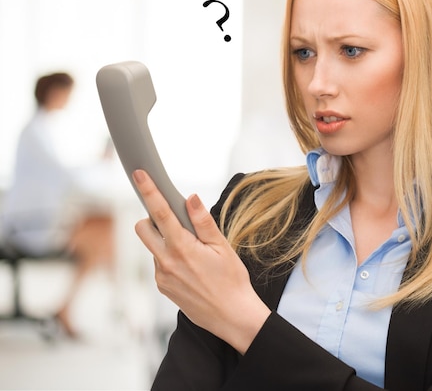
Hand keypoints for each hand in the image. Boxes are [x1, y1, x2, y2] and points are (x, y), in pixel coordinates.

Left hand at [133, 169, 270, 353]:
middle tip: (174, 221)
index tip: (140, 175)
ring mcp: (161, 276)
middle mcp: (166, 261)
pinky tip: (192, 268)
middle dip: (152, 218)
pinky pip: (159, 263)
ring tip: (193, 252)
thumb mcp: (222, 246)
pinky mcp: (163, 287)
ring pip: (153, 246)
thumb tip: (191, 198)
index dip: (149, 190)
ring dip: (166, 240)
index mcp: (181, 247)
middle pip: (143, 228)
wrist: (232, 316)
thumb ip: (202, 221)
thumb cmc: (232, 281)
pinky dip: (170, 258)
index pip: (160, 212)